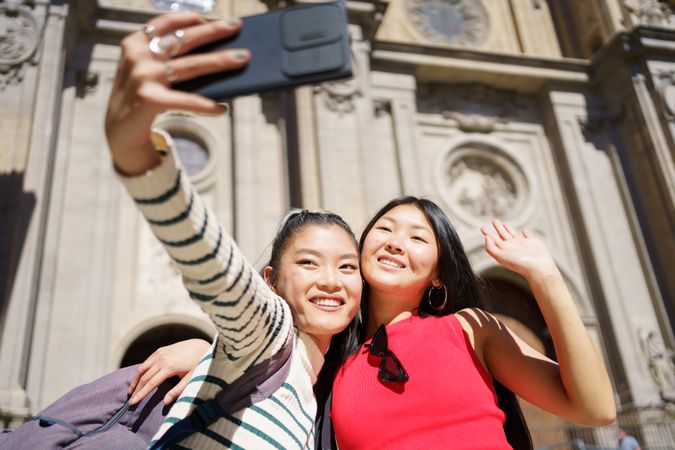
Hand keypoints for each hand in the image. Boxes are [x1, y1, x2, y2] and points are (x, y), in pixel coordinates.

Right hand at [105, 12, 248, 174]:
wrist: (118, 130)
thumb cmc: (142, 95)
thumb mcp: (147, 70)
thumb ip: (168, 58)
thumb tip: (214, 52)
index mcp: (136, 43)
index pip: (166, 22)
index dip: (191, 17)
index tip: (215, 17)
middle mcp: (138, 56)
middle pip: (184, 40)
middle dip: (213, 31)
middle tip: (237, 26)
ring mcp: (143, 77)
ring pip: (191, 65)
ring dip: (220, 61)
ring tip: (242, 58)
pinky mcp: (149, 99)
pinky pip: (186, 100)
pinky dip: (206, 105)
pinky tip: (222, 108)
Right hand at [128, 338, 211, 404]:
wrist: (201, 346)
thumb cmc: (198, 364)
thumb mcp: (191, 378)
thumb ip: (178, 390)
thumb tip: (165, 402)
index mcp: (169, 367)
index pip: (150, 384)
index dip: (140, 394)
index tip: (132, 402)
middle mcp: (162, 359)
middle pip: (144, 377)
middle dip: (136, 389)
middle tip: (130, 400)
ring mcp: (160, 353)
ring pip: (142, 368)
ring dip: (135, 379)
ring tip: (131, 390)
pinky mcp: (160, 350)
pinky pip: (147, 361)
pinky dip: (141, 370)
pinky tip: (139, 378)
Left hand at [481, 220, 557, 280]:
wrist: (538, 267)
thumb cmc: (519, 263)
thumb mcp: (501, 256)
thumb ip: (491, 248)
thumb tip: (487, 238)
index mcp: (503, 249)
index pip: (493, 240)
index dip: (487, 234)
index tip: (482, 228)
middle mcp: (511, 247)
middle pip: (502, 235)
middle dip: (497, 228)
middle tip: (494, 221)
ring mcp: (521, 244)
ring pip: (513, 234)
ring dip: (508, 228)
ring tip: (503, 224)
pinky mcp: (532, 242)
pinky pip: (527, 235)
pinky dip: (526, 233)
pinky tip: (524, 231)